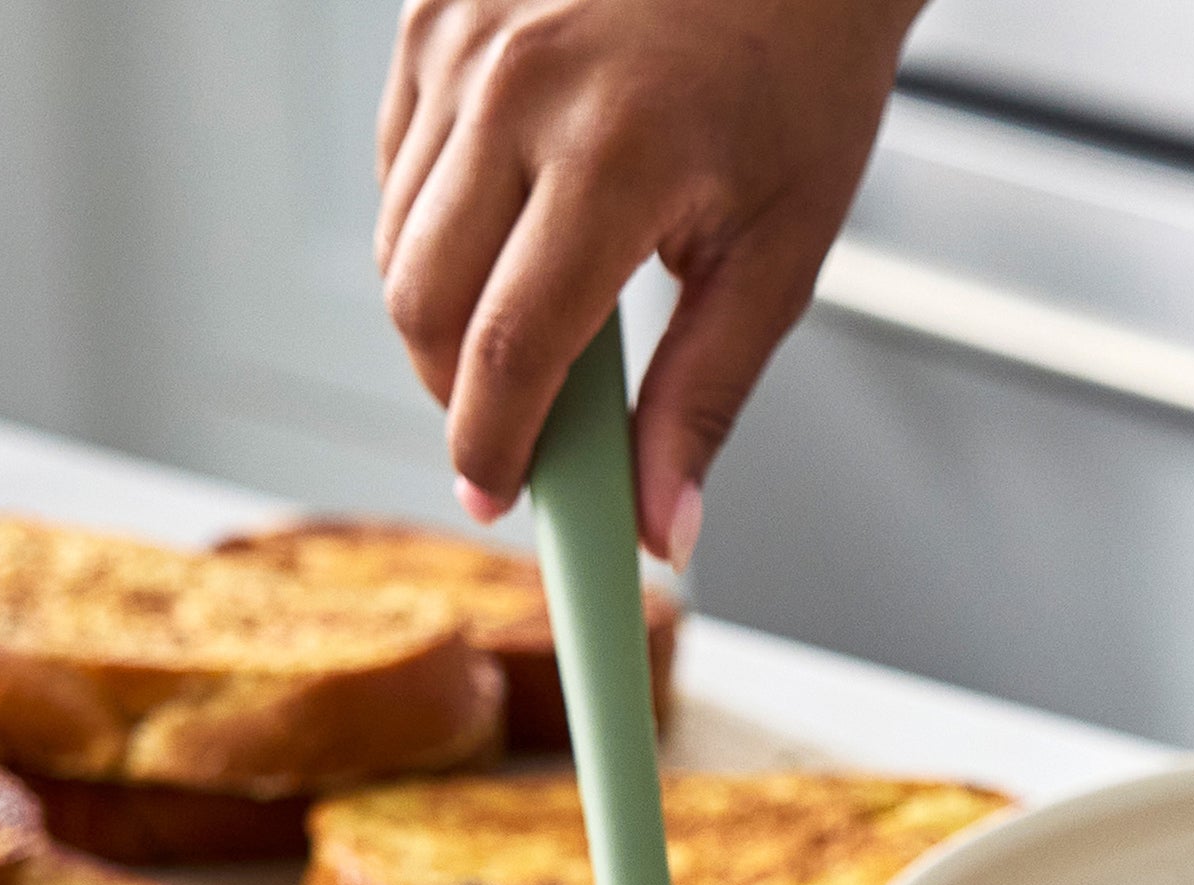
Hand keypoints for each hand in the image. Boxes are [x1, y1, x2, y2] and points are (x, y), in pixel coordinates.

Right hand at [376, 0, 921, 561]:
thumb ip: (705, 399)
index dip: (491, 446)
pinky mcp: (428, 11)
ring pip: (395, 239)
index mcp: (613, 151)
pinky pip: (397, 166)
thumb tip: (662, 525)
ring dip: (446, 316)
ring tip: (537, 324)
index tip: (497, 498)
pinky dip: (437, 231)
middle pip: (422, 301)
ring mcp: (459, 37)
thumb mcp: (778, 257)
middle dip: (456, 395)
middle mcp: (515, 83)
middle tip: (517, 433)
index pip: (509, 347)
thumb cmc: (797, 80)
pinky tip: (515, 232)